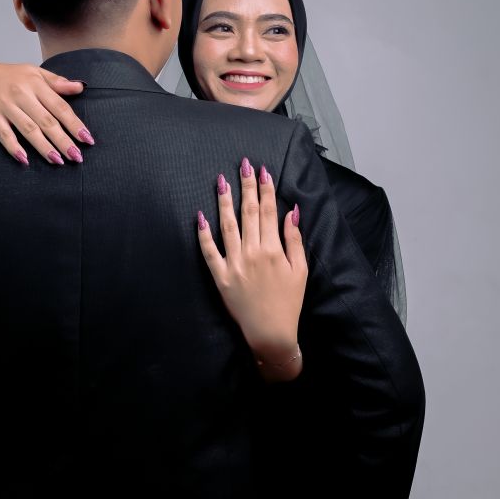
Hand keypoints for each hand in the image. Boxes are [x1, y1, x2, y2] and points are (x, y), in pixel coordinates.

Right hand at [0, 62, 93, 165]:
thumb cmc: (9, 76)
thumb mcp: (33, 72)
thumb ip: (57, 81)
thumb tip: (80, 87)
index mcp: (35, 84)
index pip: (60, 106)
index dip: (74, 124)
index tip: (87, 139)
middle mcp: (22, 94)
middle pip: (47, 121)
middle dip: (63, 140)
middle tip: (77, 157)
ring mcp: (6, 106)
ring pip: (29, 130)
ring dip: (44, 147)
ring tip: (58, 161)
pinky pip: (4, 134)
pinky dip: (14, 147)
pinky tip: (25, 160)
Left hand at [197, 159, 306, 378]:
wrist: (271, 333)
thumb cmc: (289, 302)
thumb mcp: (300, 270)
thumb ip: (294, 240)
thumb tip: (292, 212)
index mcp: (273, 250)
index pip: (269, 211)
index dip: (266, 189)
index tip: (263, 170)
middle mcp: (252, 253)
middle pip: (249, 213)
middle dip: (246, 186)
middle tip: (243, 164)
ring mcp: (234, 264)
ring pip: (227, 226)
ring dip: (224, 202)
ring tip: (221, 181)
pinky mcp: (220, 277)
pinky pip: (209, 252)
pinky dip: (203, 235)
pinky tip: (199, 217)